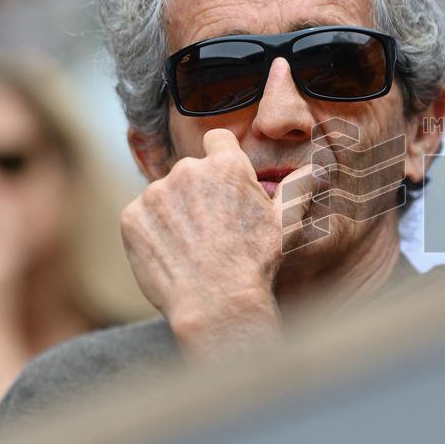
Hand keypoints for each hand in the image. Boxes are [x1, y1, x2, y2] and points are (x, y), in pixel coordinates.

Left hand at [121, 129, 314, 358]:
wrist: (216, 302)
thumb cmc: (255, 262)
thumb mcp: (284, 223)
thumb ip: (297, 189)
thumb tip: (313, 169)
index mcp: (226, 165)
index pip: (218, 140)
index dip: (222, 158)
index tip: (223, 182)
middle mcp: (187, 170)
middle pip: (191, 171)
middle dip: (199, 192)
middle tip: (213, 228)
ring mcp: (155, 193)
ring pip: (166, 194)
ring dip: (175, 212)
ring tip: (192, 246)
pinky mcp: (131, 217)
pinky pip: (143, 216)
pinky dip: (153, 231)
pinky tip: (173, 253)